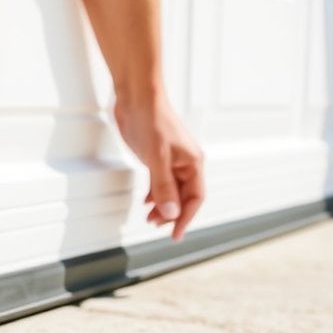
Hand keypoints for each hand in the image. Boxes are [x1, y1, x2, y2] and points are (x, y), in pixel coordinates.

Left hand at [114, 93, 204, 240]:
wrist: (137, 97)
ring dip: (161, 206)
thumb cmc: (151, 121)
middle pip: (183, 197)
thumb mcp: (156, 158)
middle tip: (154, 226)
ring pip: (171, 190)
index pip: (195, 198)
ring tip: (148, 219)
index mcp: (193, 163)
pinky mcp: (158, 156)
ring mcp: (171, 160)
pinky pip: (161, 182)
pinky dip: (154, 193)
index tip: (174, 235)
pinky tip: (146, 201)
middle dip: (170, 214)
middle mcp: (186, 163)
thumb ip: (163, 187)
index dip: (185, 218)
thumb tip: (170, 214)